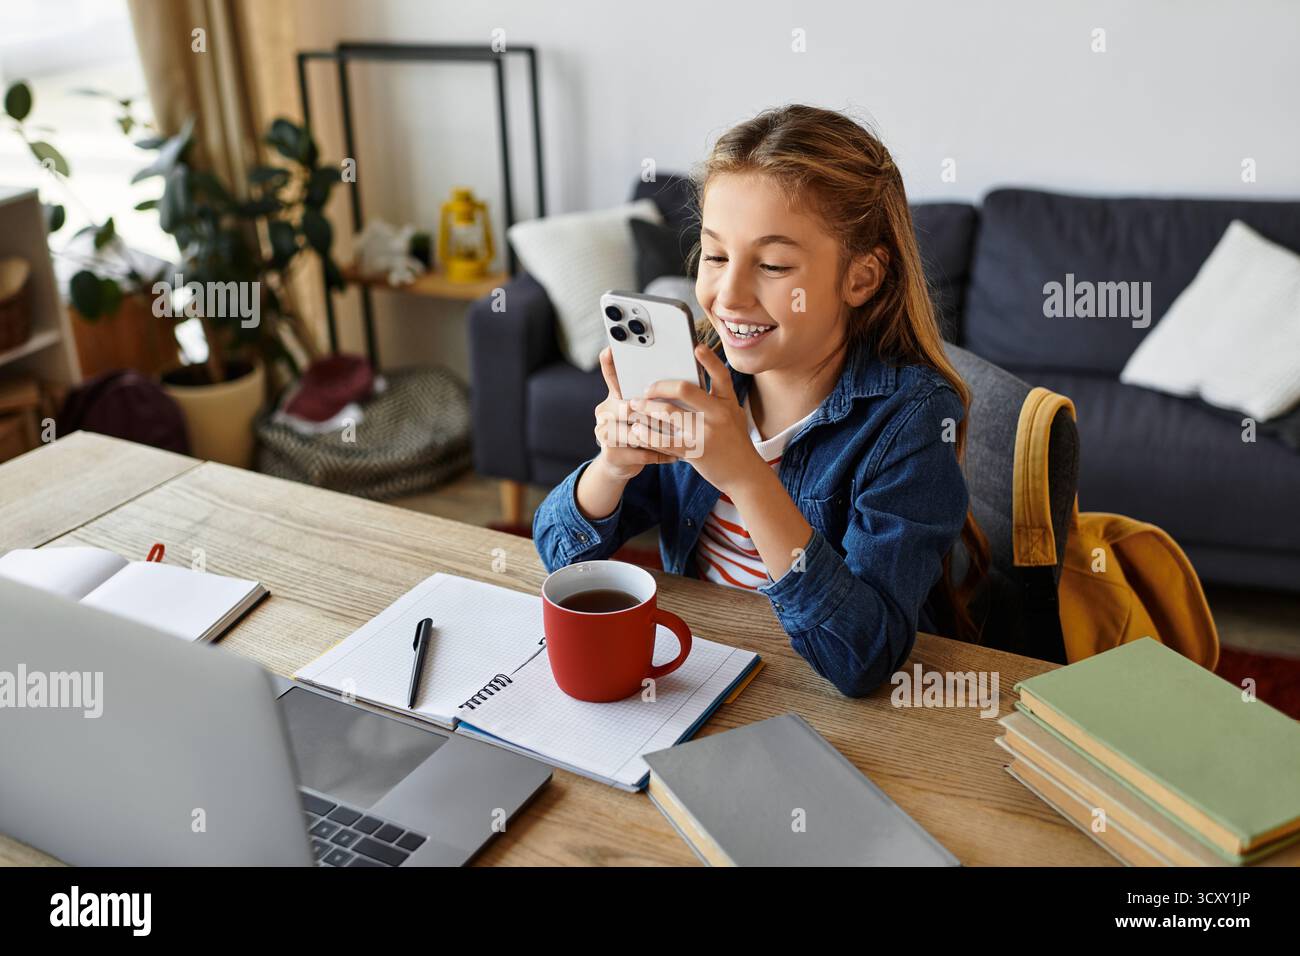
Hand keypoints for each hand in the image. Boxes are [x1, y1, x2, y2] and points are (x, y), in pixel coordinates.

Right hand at [592, 346, 674, 480]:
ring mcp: (603, 433)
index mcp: (613, 396)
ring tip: (682, 437)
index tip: (610, 349)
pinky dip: (660, 454)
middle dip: (656, 413)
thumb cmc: (642, 431)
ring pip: (636, 431)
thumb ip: (655, 397)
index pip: (611, 376)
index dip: (609, 364)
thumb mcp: (646, 412)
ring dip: (661, 436)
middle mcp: (604, 411)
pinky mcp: (609, 454)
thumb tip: (681, 379)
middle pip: (629, 407)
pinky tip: (675, 455)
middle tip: (679, 414)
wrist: (621, 463)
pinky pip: (639, 453)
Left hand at [631, 344, 767, 496]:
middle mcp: (718, 415)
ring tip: (635, 405)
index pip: (721, 375)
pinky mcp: (694, 452)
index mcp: (728, 403)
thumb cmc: (735, 441)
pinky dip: (648, 433)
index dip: (710, 360)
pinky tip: (637, 429)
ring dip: (647, 408)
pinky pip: (665, 440)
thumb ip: (716, 400)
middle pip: (685, 390)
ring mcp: (705, 434)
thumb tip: (690, 383)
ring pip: (669, 414)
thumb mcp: (733, 415)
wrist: (744, 474)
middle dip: (660, 387)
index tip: (696, 348)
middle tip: (646, 388)